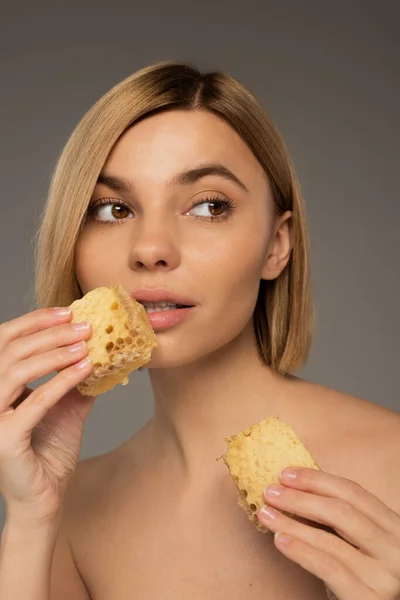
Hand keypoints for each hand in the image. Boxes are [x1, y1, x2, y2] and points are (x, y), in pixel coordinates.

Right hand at [0, 307, 94, 525]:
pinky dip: (60, 382)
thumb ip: (75, 378)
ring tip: (86, 344)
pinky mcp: (4, 438)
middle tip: (84, 326)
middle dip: (50, 333)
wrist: (46, 497)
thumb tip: (100, 348)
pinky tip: (85, 369)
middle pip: (11, 351)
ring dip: (54, 353)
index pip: (7, 341)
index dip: (35, 322)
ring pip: (16, 370)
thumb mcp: (67, 405)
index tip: (68, 312)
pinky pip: (33, 402)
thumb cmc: (50, 451)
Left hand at [256, 467, 399, 599]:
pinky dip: (301, 551)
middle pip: (340, 511)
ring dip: (291, 523)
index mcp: (395, 527)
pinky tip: (281, 541)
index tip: (286, 473)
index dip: (317, 480)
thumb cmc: (367, 576)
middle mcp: (395, 549)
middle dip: (300, 498)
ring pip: (328, 539)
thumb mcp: (365, 544)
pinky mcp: (368, 599)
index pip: (354, 492)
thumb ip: (344, 520)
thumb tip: (297, 489)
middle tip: (271, 492)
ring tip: (266, 514)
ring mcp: (385, 576)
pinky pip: (327, 567)